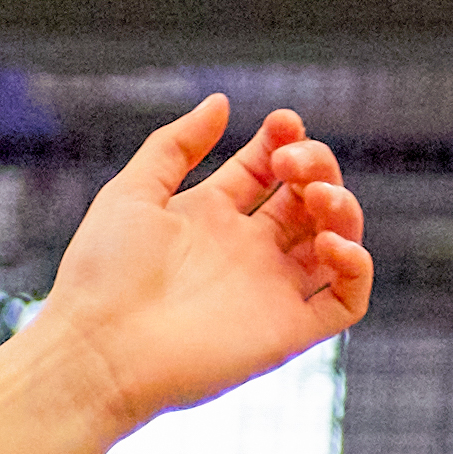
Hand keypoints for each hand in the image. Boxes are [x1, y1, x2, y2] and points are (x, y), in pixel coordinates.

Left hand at [0, 98, 373, 453]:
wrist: (95, 352)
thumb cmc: (101, 276)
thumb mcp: (132, 193)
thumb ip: (175, 145)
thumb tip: (221, 101)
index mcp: (209, 218)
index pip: (267, 169)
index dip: (283, 140)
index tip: (282, 123)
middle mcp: (245, 253)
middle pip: (307, 198)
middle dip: (315, 165)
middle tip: (291, 163)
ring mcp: (269, 292)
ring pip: (336, 241)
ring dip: (343, 208)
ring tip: (315, 196)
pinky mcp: (286, 332)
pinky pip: (347, 300)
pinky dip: (357, 267)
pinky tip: (331, 244)